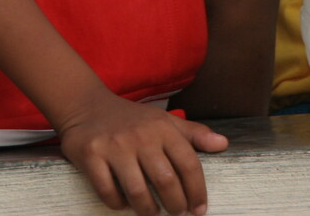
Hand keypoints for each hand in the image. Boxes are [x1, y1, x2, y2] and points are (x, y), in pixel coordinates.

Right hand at [56, 91, 226, 214]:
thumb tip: (223, 144)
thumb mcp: (164, 120)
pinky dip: (118, 204)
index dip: (197, 190)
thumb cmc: (131, 118)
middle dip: (176, 204)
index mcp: (162, 128)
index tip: (200, 209)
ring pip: (137, 191)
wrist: (86, 104)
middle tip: (178, 213)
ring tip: (153, 213)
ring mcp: (114, 146)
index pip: (188, 164)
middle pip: (165, 181)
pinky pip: (107, 191)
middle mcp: (140, 136)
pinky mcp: (90, 156)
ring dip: (148, 210)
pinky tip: (124, 204)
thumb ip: (194, 134)